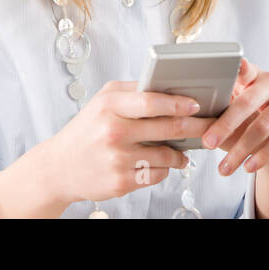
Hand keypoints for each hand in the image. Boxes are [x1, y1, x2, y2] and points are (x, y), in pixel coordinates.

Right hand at [47, 81, 215, 204]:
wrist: (59, 167)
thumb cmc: (87, 129)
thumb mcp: (103, 101)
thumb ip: (133, 91)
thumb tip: (171, 87)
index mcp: (109, 106)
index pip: (151, 101)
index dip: (178, 103)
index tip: (196, 105)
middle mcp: (113, 131)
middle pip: (167, 128)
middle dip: (195, 127)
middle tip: (209, 126)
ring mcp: (117, 159)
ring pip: (166, 154)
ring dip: (181, 153)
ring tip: (184, 151)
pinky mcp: (120, 182)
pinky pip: (156, 174)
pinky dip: (164, 169)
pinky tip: (161, 164)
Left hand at [201, 57, 268, 175]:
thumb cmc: (253, 128)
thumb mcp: (233, 124)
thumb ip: (217, 118)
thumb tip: (189, 125)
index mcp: (256, 76)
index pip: (246, 69)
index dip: (239, 70)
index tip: (233, 71)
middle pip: (249, 99)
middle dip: (226, 124)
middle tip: (208, 142)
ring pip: (265, 122)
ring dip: (242, 148)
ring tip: (225, 167)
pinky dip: (263, 155)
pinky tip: (249, 166)